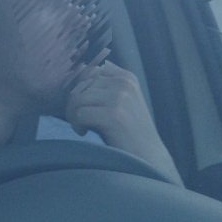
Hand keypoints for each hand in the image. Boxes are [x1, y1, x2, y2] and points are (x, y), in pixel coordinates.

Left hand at [62, 62, 180, 181]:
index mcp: (126, 77)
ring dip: (73, 115)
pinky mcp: (114, 115)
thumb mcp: (124, 101)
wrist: (147, 155)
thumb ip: (106, 84)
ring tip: (82, 127)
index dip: (80, 90)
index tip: (86, 107)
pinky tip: (85, 133)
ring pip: (77, 98)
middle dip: (74, 104)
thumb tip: (81, 66)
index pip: (89, 72)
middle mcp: (124, 83)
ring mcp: (120, 98)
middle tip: (80, 121)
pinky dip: (77, 125)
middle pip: (80, 85)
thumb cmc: (130, 131)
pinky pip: (79, 114)